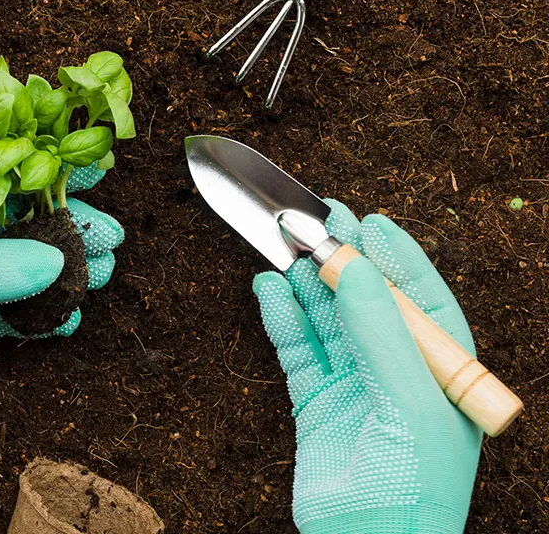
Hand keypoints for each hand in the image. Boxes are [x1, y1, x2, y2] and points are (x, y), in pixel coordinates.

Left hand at [0, 163, 122, 463]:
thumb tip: (56, 267)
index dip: (44, 175)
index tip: (94, 176)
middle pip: (10, 224)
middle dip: (61, 232)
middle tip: (111, 242)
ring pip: (7, 269)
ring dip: (52, 276)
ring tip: (99, 281)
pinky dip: (26, 316)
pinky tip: (60, 322)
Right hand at [253, 201, 481, 532]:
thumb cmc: (413, 490)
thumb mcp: (410, 404)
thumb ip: (382, 334)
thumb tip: (359, 268)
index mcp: (440, 371)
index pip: (420, 299)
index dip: (395, 258)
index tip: (370, 221)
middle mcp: (396, 372)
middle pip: (367, 302)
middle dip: (345, 260)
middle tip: (320, 220)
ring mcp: (353, 385)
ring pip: (327, 320)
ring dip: (307, 283)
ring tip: (287, 247)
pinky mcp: (314, 402)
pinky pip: (296, 348)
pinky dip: (281, 318)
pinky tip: (269, 289)